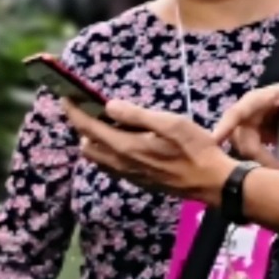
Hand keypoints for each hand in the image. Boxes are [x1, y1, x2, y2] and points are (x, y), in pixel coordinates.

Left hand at [74, 102, 231, 199]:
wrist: (212, 182)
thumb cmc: (196, 149)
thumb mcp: (172, 124)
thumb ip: (138, 115)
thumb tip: (109, 106)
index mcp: (126, 146)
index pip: (89, 128)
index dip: (74, 111)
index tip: (66, 97)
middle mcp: (121, 163)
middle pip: (86, 145)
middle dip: (82, 126)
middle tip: (91, 109)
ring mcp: (129, 174)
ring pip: (97, 157)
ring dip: (94, 140)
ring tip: (108, 124)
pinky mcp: (138, 180)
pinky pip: (110, 165)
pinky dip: (107, 151)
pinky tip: (125, 142)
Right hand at [214, 82, 278, 168]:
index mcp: (254, 101)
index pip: (236, 114)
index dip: (224, 127)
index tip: (214, 141)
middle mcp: (243, 118)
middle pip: (244, 143)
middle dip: (264, 159)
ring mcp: (243, 133)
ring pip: (246, 155)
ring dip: (267, 166)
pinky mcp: (247, 146)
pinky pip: (251, 160)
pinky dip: (268, 168)